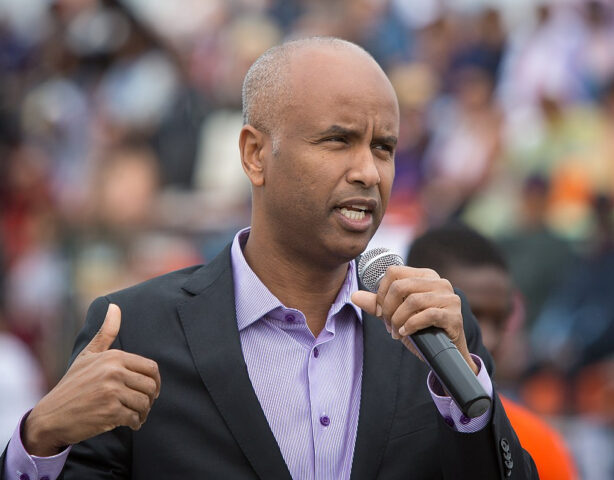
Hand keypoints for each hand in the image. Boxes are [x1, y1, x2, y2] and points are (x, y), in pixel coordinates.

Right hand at [23, 304, 160, 456]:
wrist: (51, 415)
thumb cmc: (73, 384)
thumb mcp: (88, 355)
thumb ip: (106, 332)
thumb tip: (115, 306)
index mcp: (114, 357)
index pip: (151, 368)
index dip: (156, 381)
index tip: (151, 390)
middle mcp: (114, 372)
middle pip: (151, 386)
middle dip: (151, 398)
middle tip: (144, 404)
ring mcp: (111, 392)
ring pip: (145, 403)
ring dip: (144, 412)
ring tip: (137, 414)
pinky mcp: (109, 412)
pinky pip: (135, 418)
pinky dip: (136, 423)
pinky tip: (129, 423)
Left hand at [352, 265, 477, 374]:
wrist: (444, 352)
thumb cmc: (420, 329)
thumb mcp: (396, 314)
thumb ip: (377, 305)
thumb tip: (354, 296)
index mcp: (424, 276)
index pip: (393, 272)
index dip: (381, 293)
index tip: (380, 311)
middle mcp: (439, 282)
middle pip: (401, 286)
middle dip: (388, 309)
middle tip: (388, 325)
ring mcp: (449, 297)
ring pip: (413, 301)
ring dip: (399, 319)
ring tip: (396, 332)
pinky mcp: (454, 315)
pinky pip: (427, 315)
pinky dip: (411, 325)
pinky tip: (405, 333)